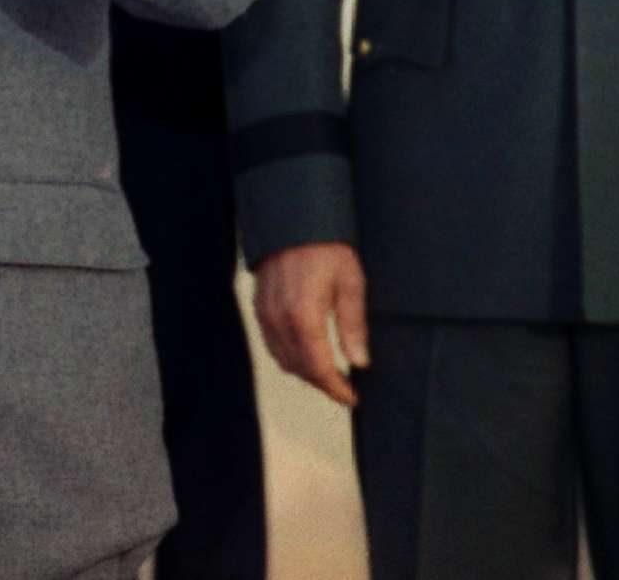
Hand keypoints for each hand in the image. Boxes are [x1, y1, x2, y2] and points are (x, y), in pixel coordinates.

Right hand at [253, 241, 369, 406]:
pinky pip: (272, 345)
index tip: (352, 398)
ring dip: (306, 372)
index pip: (319, 368)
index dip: (336, 388)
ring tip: (329, 373)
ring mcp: (265, 315)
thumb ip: (353, 326)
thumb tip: (359, 361)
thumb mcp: (351, 283)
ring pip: (283, 360)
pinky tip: (307, 353)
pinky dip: (290, 356)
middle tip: (345, 388)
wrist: (292, 221)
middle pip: (300, 369)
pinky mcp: (259, 308)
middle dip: (323, 383)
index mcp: (304, 316)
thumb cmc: (326, 248)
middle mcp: (279, 320)